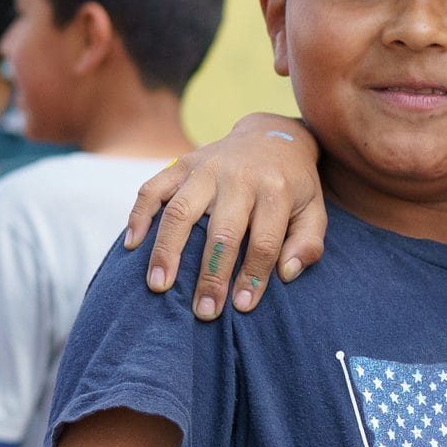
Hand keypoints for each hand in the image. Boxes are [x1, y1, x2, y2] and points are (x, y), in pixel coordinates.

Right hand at [122, 114, 326, 319]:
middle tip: (203, 311)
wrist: (270, 136)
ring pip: (180, 210)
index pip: (264, 241)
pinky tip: (133, 245)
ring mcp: (206, 168)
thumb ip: (308, 243)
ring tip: (158, 286)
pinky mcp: (181, 163)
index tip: (242, 306)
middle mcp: (238, 176)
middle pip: (222, 232)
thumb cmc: (292, 186)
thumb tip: (286, 274)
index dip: (253, 276)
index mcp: (276, 190)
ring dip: (167, 250)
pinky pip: (152, 188)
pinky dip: (138, 215)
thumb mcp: (313, 210)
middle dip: (211, 275)